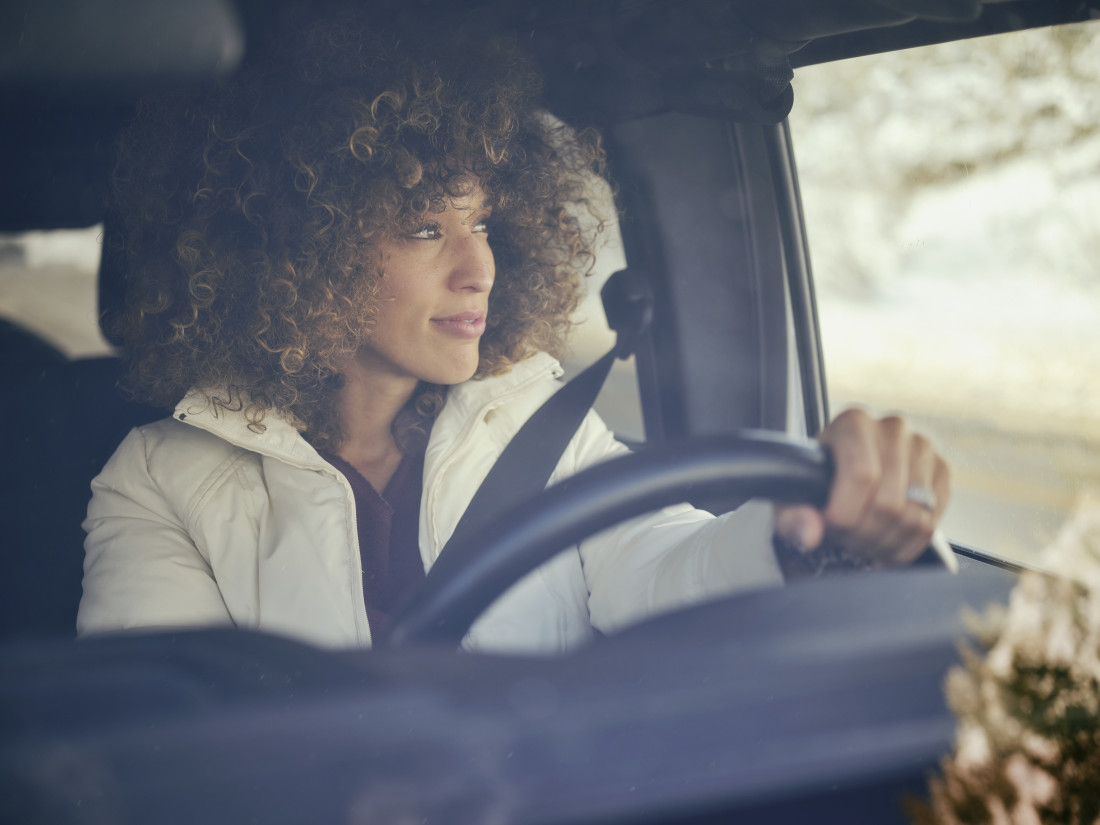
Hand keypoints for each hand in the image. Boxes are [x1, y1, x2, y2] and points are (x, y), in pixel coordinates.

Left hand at [774, 409, 950, 566]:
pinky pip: (933, 523)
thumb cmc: (815, 483)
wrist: (842, 474)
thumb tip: (810, 534)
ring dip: (885, 544)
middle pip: (889, 503)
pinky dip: (907, 545)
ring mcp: (922, 449)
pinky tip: (886, 540)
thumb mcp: (791, 497)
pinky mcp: (941, 471)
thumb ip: (792, 517)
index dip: (846, 514)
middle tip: (847, 539)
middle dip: (863, 535)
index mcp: (853, 423)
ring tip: (864, 542)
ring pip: (914, 517)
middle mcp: (892, 429)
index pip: (862, 475)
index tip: (831, 527)